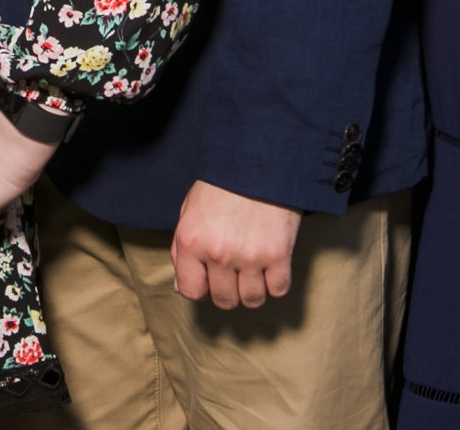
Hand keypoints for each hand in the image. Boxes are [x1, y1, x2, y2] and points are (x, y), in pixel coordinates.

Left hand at [171, 181, 299, 309]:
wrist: (258, 159)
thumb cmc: (221, 184)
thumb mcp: (189, 211)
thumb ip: (181, 250)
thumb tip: (181, 286)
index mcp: (191, 241)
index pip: (191, 291)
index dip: (201, 289)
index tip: (210, 280)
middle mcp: (218, 253)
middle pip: (224, 300)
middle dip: (228, 291)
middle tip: (233, 274)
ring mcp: (249, 256)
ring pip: (252, 299)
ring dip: (253, 290)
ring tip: (253, 271)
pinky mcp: (278, 254)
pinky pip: (278, 290)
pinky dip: (275, 283)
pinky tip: (271, 267)